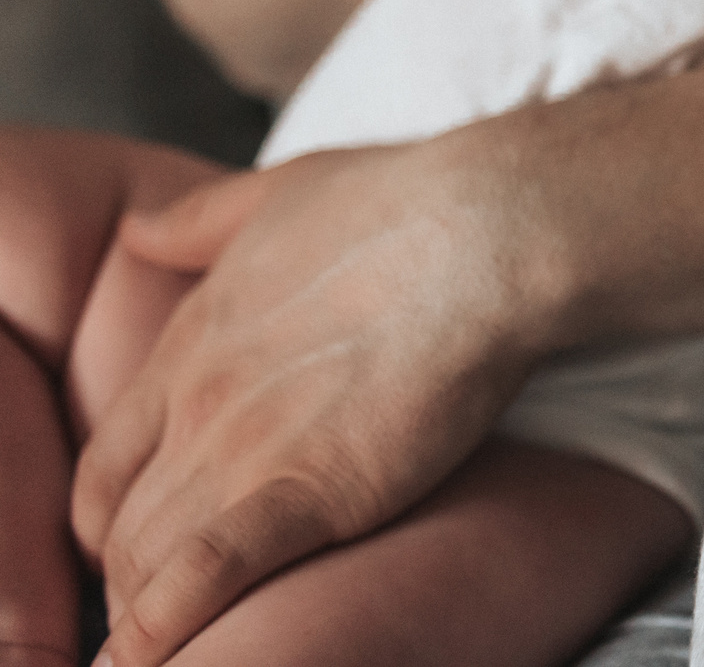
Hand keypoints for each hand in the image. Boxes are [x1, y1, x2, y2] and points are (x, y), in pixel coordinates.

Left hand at [70, 140, 544, 666]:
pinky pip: (203, 583)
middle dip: (133, 578)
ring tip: (178, 646)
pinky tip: (156, 657)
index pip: (109, 461)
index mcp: (195, 339)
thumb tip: (142, 229)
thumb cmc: (404, 203)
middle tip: (171, 608)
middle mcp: (199, 402)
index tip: (141, 542)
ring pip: (148, 563)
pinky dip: (167, 628)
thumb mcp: (279, 192)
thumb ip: (200, 220)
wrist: (483, 232)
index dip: (113, 516)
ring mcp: (243, 450)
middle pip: (124, 525)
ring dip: (151, 611)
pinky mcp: (304, 494)